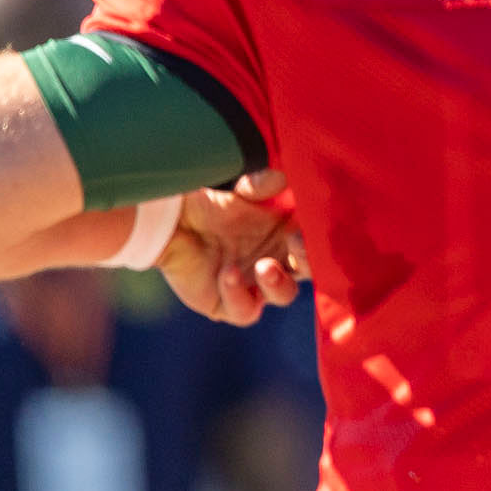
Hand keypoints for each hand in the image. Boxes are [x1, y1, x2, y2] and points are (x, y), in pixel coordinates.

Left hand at [157, 170, 308, 325]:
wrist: (170, 225)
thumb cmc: (209, 205)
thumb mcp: (239, 191)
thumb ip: (261, 185)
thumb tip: (281, 179)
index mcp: (289, 234)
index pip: (318, 241)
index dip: (321, 237)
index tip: (312, 223)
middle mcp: (278, 261)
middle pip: (310, 270)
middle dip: (309, 261)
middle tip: (295, 242)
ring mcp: (255, 285)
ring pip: (283, 294)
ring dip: (278, 282)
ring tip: (263, 266)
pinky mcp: (230, 305)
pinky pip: (245, 311)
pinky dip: (239, 294)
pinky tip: (227, 273)